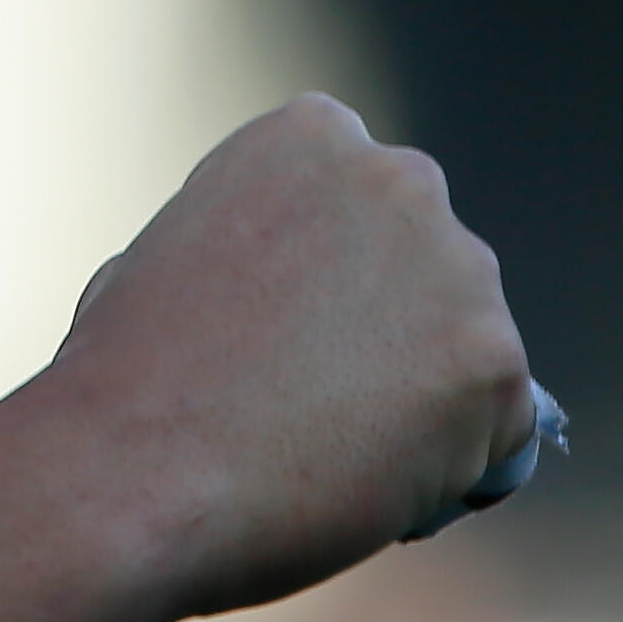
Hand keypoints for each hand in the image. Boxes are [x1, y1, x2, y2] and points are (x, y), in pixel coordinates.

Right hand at [42, 95, 537, 621]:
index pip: (361, 205)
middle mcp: (402, 179)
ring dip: (423, 398)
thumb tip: (294, 298)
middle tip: (312, 402)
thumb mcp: (173, 255)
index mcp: (312, 135)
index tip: (279, 332)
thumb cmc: (124, 377)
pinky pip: (498, 431)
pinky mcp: (497, 362)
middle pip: (426, 270)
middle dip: (390, 330)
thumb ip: (254, 247)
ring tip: (328, 452)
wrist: (138, 468)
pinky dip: (451, 469)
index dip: (326, 278)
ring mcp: (460, 267)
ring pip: (469, 349)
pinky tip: (369, 486)